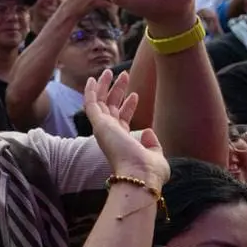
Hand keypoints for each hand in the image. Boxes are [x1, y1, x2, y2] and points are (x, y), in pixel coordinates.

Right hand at [84, 70, 169, 186]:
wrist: (140, 175)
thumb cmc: (149, 171)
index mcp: (122, 142)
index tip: (135, 95)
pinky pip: (91, 103)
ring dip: (105, 86)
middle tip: (124, 75)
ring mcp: (103, 128)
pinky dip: (90, 91)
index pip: (122, 120)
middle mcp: (111, 134)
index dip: (128, 106)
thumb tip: (148, 131)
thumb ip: (152, 144)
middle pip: (111, 107)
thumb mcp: (156, 155)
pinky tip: (92, 79)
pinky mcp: (98, 124)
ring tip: (112, 71)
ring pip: (100, 102)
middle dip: (117, 90)